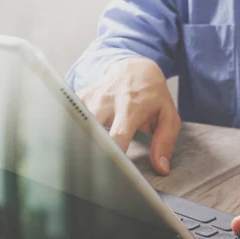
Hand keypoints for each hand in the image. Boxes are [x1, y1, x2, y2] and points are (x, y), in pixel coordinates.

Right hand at [77, 57, 180, 174]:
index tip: (115, 170)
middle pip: (92, 131)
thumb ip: (165, 143)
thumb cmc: (154, 96)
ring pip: (79, 124)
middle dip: (95, 150)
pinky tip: (84, 136)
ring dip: (85, 140)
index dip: (114, 155)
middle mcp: (108, 100)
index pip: (117, 136)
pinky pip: (71, 115)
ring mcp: (92, 96)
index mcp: (131, 106)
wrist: (137, 68)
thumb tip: (161, 168)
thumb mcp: (168, 117)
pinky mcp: (81, 95)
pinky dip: (76, 128)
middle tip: (101, 167)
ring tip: (93, 152)